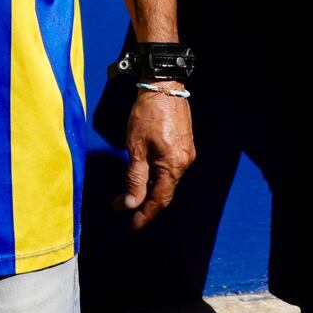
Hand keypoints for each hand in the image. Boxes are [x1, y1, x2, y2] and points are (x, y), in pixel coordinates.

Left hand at [123, 89, 193, 229]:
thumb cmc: (147, 115)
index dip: (146, 214)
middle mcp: (184, 163)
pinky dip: (158, 177)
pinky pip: (171, 168)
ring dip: (151, 190)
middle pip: (165, 192)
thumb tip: (131, 204)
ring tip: (132, 195)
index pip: (159, 200)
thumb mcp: (136, 148)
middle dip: (145, 204)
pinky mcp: (184, 145)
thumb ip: (135, 178)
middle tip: (126, 210)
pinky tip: (146, 176)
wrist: (163, 86)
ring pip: (168, 180)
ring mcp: (186, 153)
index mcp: (173, 166)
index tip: (133, 225)